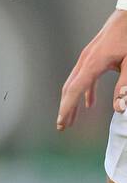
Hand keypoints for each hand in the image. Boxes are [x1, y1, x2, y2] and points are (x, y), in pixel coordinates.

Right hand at [57, 10, 126, 130]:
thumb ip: (125, 85)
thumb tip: (119, 107)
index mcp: (93, 63)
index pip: (75, 90)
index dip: (66, 108)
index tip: (61, 123)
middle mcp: (86, 60)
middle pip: (69, 88)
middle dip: (65, 108)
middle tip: (62, 126)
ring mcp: (87, 57)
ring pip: (74, 83)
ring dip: (72, 101)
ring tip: (72, 119)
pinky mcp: (93, 56)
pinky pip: (83, 77)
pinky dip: (84, 92)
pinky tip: (88, 104)